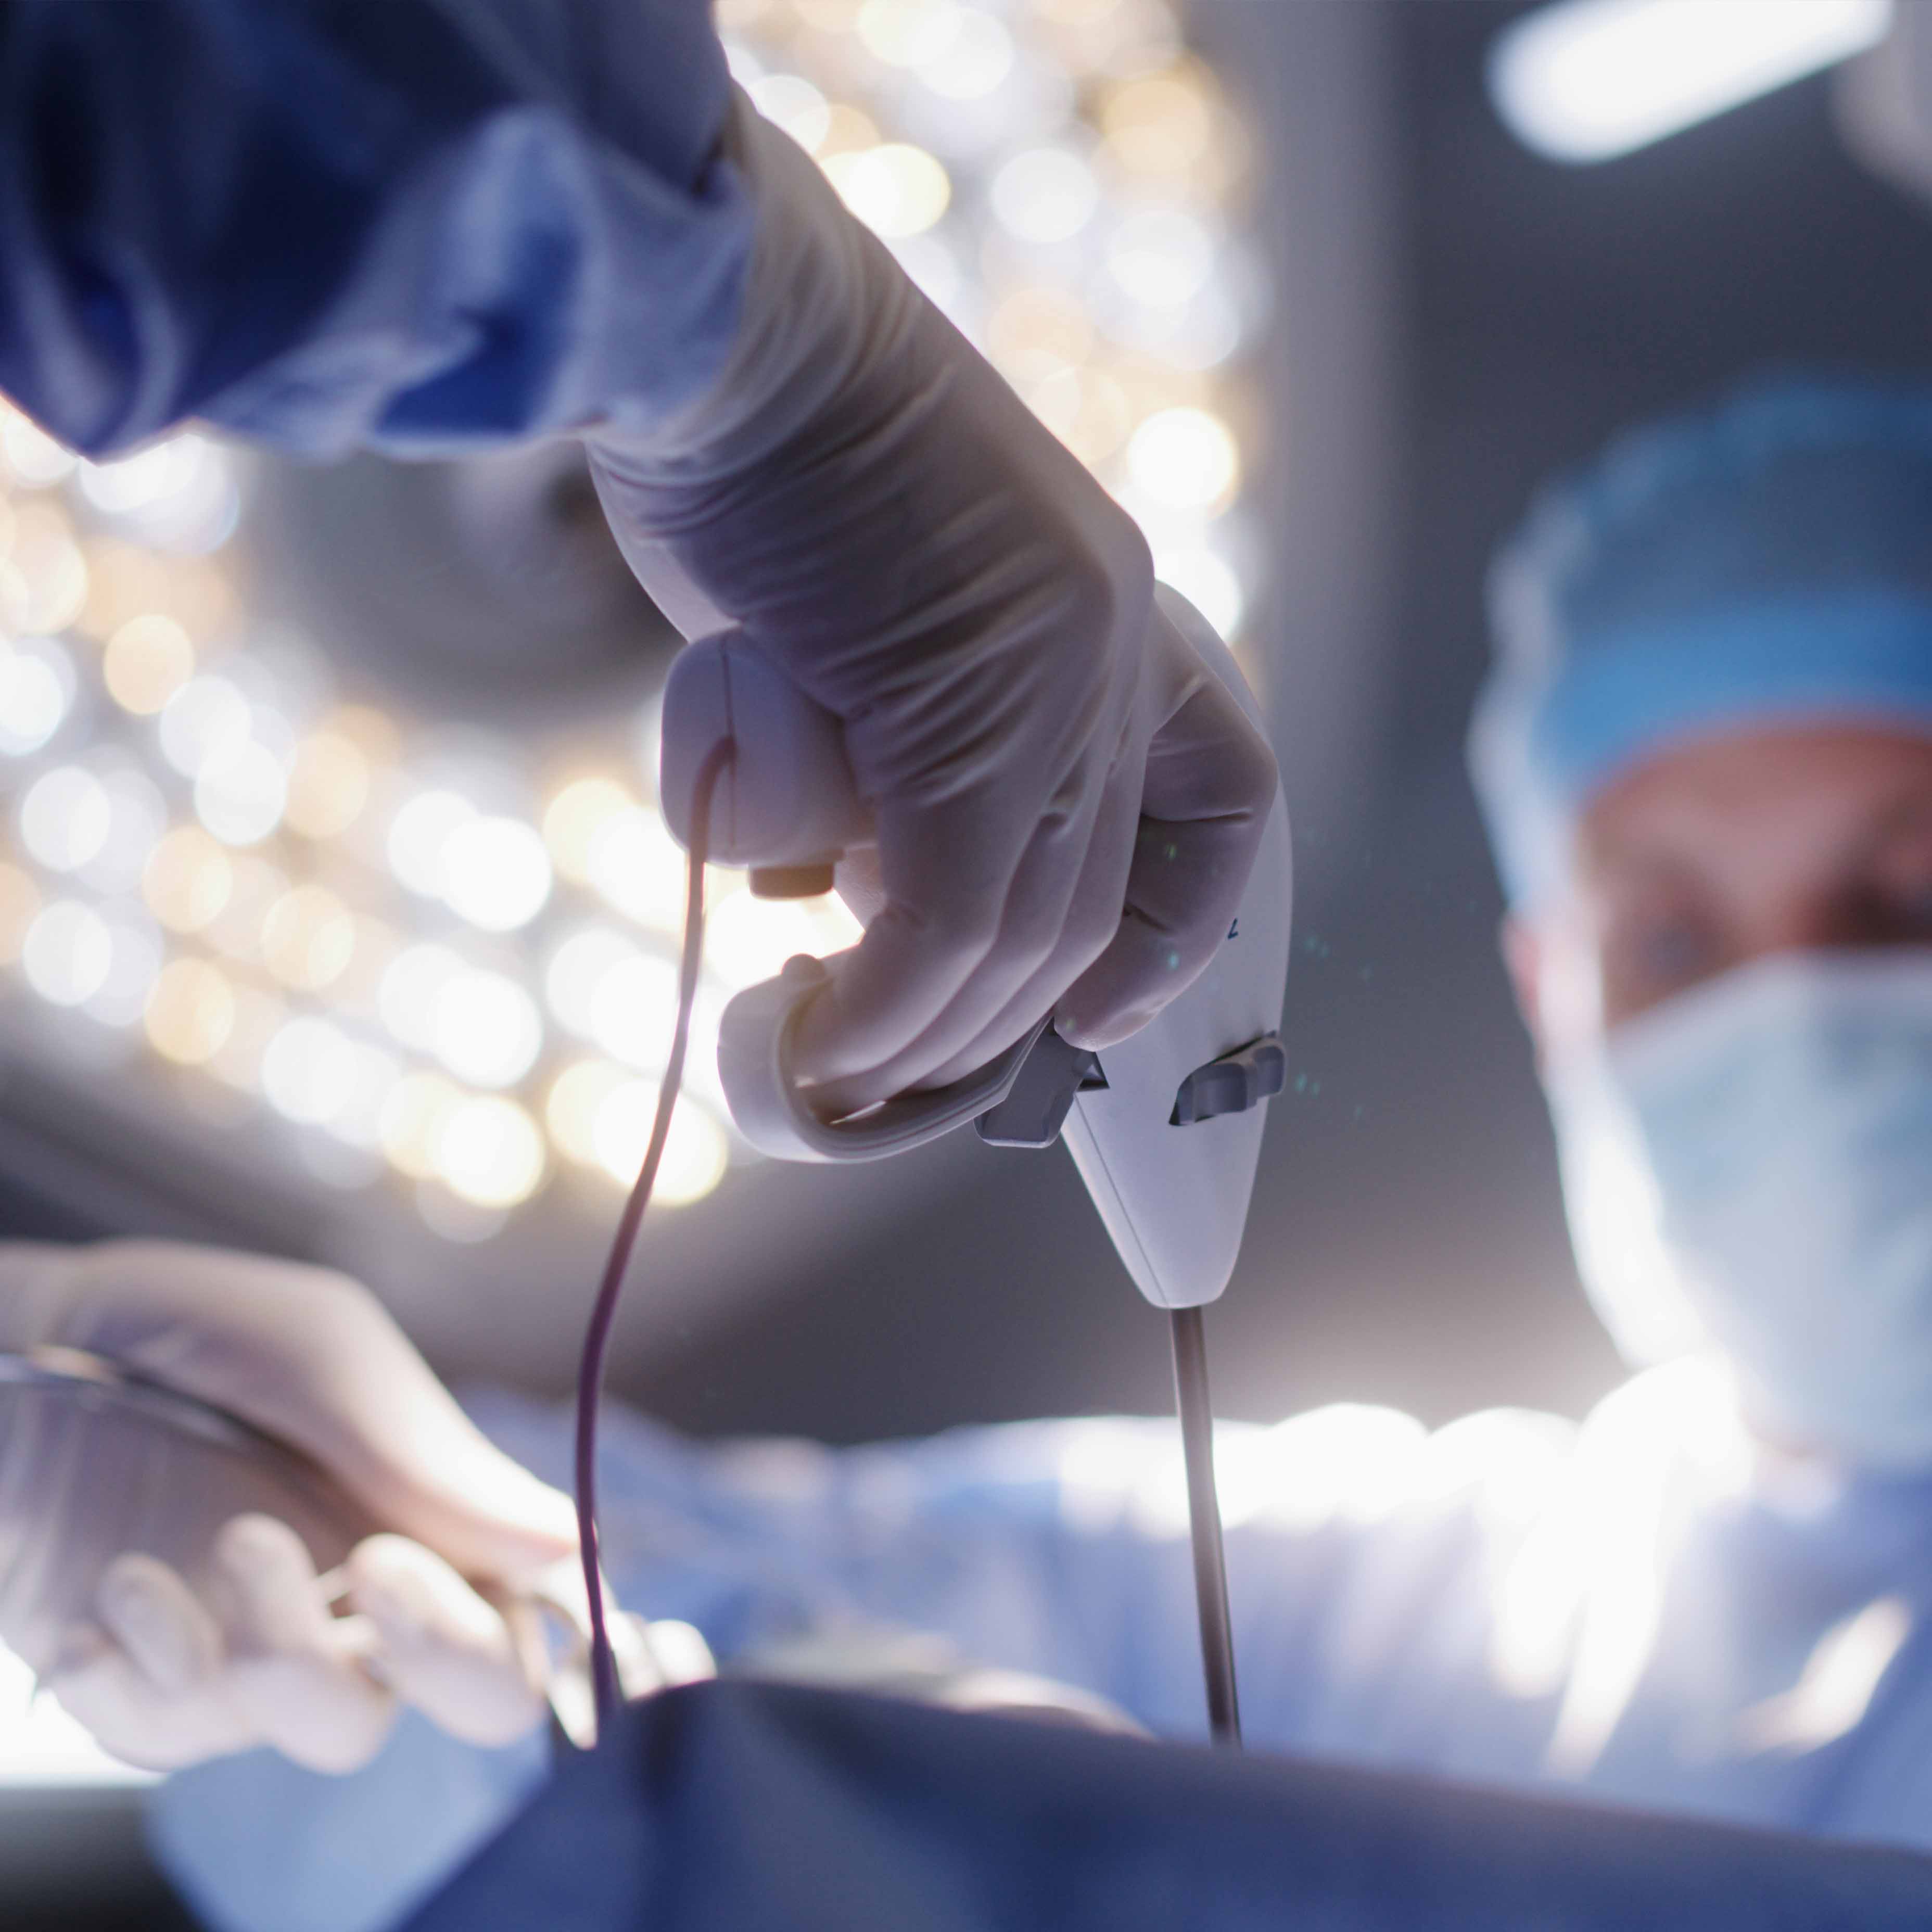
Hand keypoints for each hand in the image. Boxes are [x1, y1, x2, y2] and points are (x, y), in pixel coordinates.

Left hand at [0, 1240, 690, 1772]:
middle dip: (460, 1655)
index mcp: (435, 1513)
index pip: (547, 1604)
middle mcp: (366, 1596)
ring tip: (235, 1542)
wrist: (19, 1342)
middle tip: (384, 1566)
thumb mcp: (323, 1354)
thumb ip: (433, 1454)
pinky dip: (162, 1661)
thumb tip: (574, 1542)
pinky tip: (128, 1582)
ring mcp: (259, 1647)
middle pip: (479, 1698)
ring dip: (289, 1646)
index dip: (599, 1643)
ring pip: (337, 1728)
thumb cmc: (185, 1330)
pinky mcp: (142, 1684)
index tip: (610, 1633)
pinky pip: (181, 1733)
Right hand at [590, 95, 1276, 1116]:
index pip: (1221, 795)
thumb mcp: (869, 614)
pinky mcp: (968, 713)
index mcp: (1113, 614)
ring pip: (1018, 934)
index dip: (1176, 931)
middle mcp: (1113, 649)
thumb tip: (850, 877)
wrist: (719, 330)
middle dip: (988, 1024)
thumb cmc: (767, 459)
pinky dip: (876, 1008)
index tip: (1098, 1015)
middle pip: (1086, 906)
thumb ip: (902, 741)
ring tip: (813, 1064)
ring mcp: (1057, 678)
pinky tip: (805, 1038)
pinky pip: (939, 921)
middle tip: (876, 1066)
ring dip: (914, 1035)